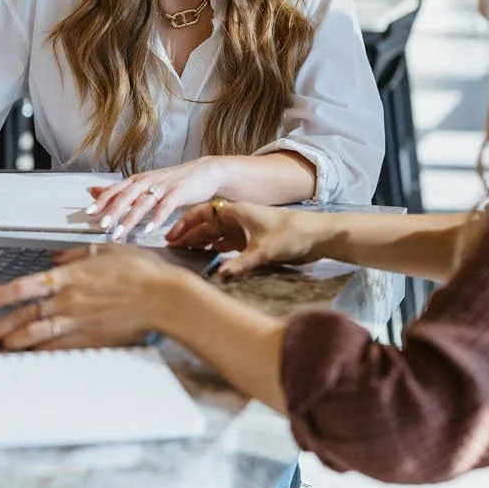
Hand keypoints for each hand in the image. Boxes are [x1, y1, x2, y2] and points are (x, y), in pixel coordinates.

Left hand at [0, 245, 185, 349]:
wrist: (163, 298)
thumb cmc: (141, 272)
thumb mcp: (106, 251)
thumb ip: (76, 256)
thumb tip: (56, 259)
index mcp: (69, 277)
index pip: (23, 287)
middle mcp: (68, 302)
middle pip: (22, 317)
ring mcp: (78, 323)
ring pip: (35, 336)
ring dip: (12, 343)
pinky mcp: (90, 339)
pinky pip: (58, 348)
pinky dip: (39, 352)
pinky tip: (28, 356)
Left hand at [87, 157, 230, 239]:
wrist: (205, 172)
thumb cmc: (174, 182)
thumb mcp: (145, 184)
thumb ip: (121, 191)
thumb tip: (94, 191)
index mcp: (138, 179)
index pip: (116, 189)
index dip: (102, 200)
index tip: (89, 213)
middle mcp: (148, 181)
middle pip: (126, 195)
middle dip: (113, 211)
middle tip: (102, 225)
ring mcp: (163, 187)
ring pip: (143, 203)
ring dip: (130, 219)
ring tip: (120, 233)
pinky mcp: (179, 193)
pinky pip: (166, 207)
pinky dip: (157, 219)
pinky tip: (150, 230)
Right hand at [165, 198, 317, 278]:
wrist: (318, 236)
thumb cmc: (292, 234)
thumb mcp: (264, 250)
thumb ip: (240, 264)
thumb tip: (220, 276)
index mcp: (237, 211)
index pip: (203, 214)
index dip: (186, 224)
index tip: (171, 236)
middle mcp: (239, 218)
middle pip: (207, 225)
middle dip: (189, 236)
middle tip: (171, 249)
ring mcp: (246, 230)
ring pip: (217, 236)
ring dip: (201, 244)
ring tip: (184, 256)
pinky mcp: (253, 241)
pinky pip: (228, 245)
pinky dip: (216, 251)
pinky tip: (208, 260)